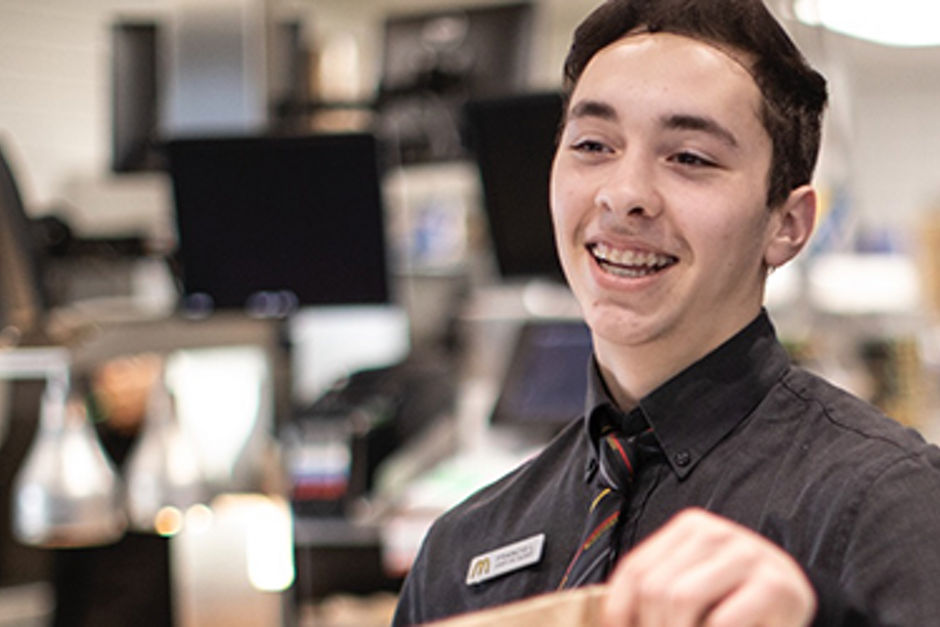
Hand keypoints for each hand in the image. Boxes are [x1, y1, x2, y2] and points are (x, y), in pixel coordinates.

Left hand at [602, 508, 815, 626]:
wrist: (797, 604)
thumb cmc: (737, 602)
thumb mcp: (693, 590)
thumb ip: (656, 596)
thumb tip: (612, 622)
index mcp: (690, 528)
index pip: (636, 569)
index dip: (619, 611)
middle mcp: (716, 533)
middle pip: (655, 587)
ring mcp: (748, 553)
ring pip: (681, 599)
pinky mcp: (775, 584)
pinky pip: (722, 620)